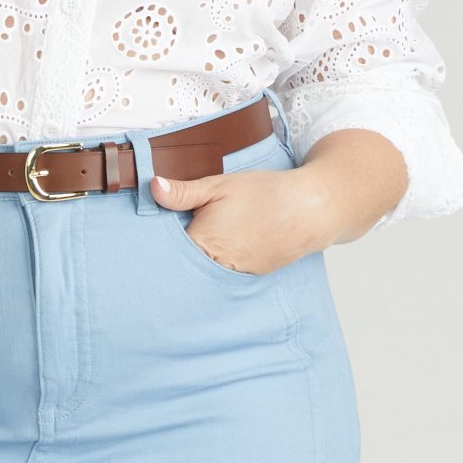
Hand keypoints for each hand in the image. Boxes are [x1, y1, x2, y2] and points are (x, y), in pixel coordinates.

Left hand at [148, 167, 333, 273]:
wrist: (309, 209)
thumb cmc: (264, 193)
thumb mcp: (219, 185)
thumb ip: (183, 192)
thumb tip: (153, 188)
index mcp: (202, 243)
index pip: (168, 251)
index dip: (162, 242)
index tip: (157, 236)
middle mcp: (216, 266)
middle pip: (187, 264)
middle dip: (183, 252)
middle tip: (182, 237)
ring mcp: (235, 274)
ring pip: (208, 270)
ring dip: (204, 260)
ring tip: (210, 241)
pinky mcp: (251, 277)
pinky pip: (228, 273)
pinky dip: (225, 263)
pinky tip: (230, 247)